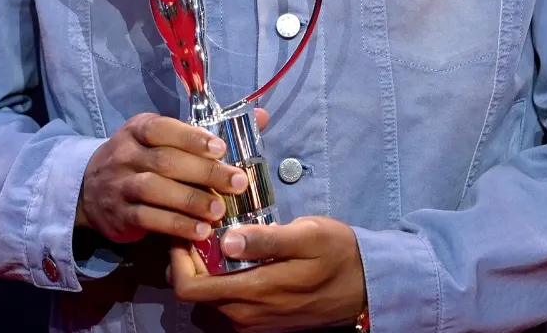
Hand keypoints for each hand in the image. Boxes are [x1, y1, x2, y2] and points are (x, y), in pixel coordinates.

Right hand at [76, 112, 260, 244]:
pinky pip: (148, 219)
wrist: (90, 189)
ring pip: (155, 190)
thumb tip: (261, 117)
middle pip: (165, 160)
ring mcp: (120, 184)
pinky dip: (176, 225)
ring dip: (190, 201)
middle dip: (204, 172)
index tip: (221, 148)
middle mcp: (126, 153)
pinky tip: (200, 231)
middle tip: (236, 183)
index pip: (163, 128)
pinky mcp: (119, 215)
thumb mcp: (165, 139)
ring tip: (219, 211)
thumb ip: (209, 132)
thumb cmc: (142, 160)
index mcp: (139, 129)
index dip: (192, 138)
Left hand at [169, 216, 367, 332]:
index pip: (189, 287)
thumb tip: (225, 241)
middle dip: (190, 258)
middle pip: (194, 292)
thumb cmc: (339, 254)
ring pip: (209, 297)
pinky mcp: (261, 321)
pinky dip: (223, 279)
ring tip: (220, 236)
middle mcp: (245, 315)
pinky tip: (238, 256)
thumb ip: (266, 241)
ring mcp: (252, 322)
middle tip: (203, 225)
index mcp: (253, 292)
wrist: (367, 287)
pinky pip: (227, 301)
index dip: (178, 257)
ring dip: (206, 269)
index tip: (188, 228)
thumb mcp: (309, 236)